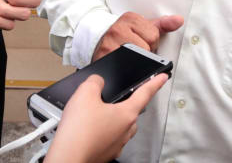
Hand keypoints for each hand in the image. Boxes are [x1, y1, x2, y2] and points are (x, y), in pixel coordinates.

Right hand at [45, 73, 168, 162]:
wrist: (68, 157)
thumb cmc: (79, 130)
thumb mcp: (85, 93)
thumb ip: (95, 81)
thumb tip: (98, 82)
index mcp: (127, 114)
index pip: (145, 94)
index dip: (155, 83)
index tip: (163, 77)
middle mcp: (125, 131)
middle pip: (130, 112)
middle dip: (124, 103)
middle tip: (111, 98)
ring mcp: (117, 144)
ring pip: (120, 126)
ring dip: (112, 118)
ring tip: (93, 114)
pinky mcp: (106, 153)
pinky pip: (109, 138)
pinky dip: (102, 131)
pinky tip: (88, 129)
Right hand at [93, 12, 183, 60]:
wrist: (99, 42)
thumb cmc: (124, 36)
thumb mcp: (142, 27)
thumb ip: (162, 24)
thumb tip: (179, 20)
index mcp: (130, 18)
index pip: (153, 35)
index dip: (152, 43)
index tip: (142, 42)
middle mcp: (118, 28)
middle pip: (147, 47)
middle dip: (145, 52)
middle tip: (136, 50)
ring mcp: (110, 42)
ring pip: (137, 58)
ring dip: (136, 61)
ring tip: (130, 56)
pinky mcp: (104, 56)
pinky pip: (126, 67)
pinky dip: (127, 67)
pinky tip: (123, 62)